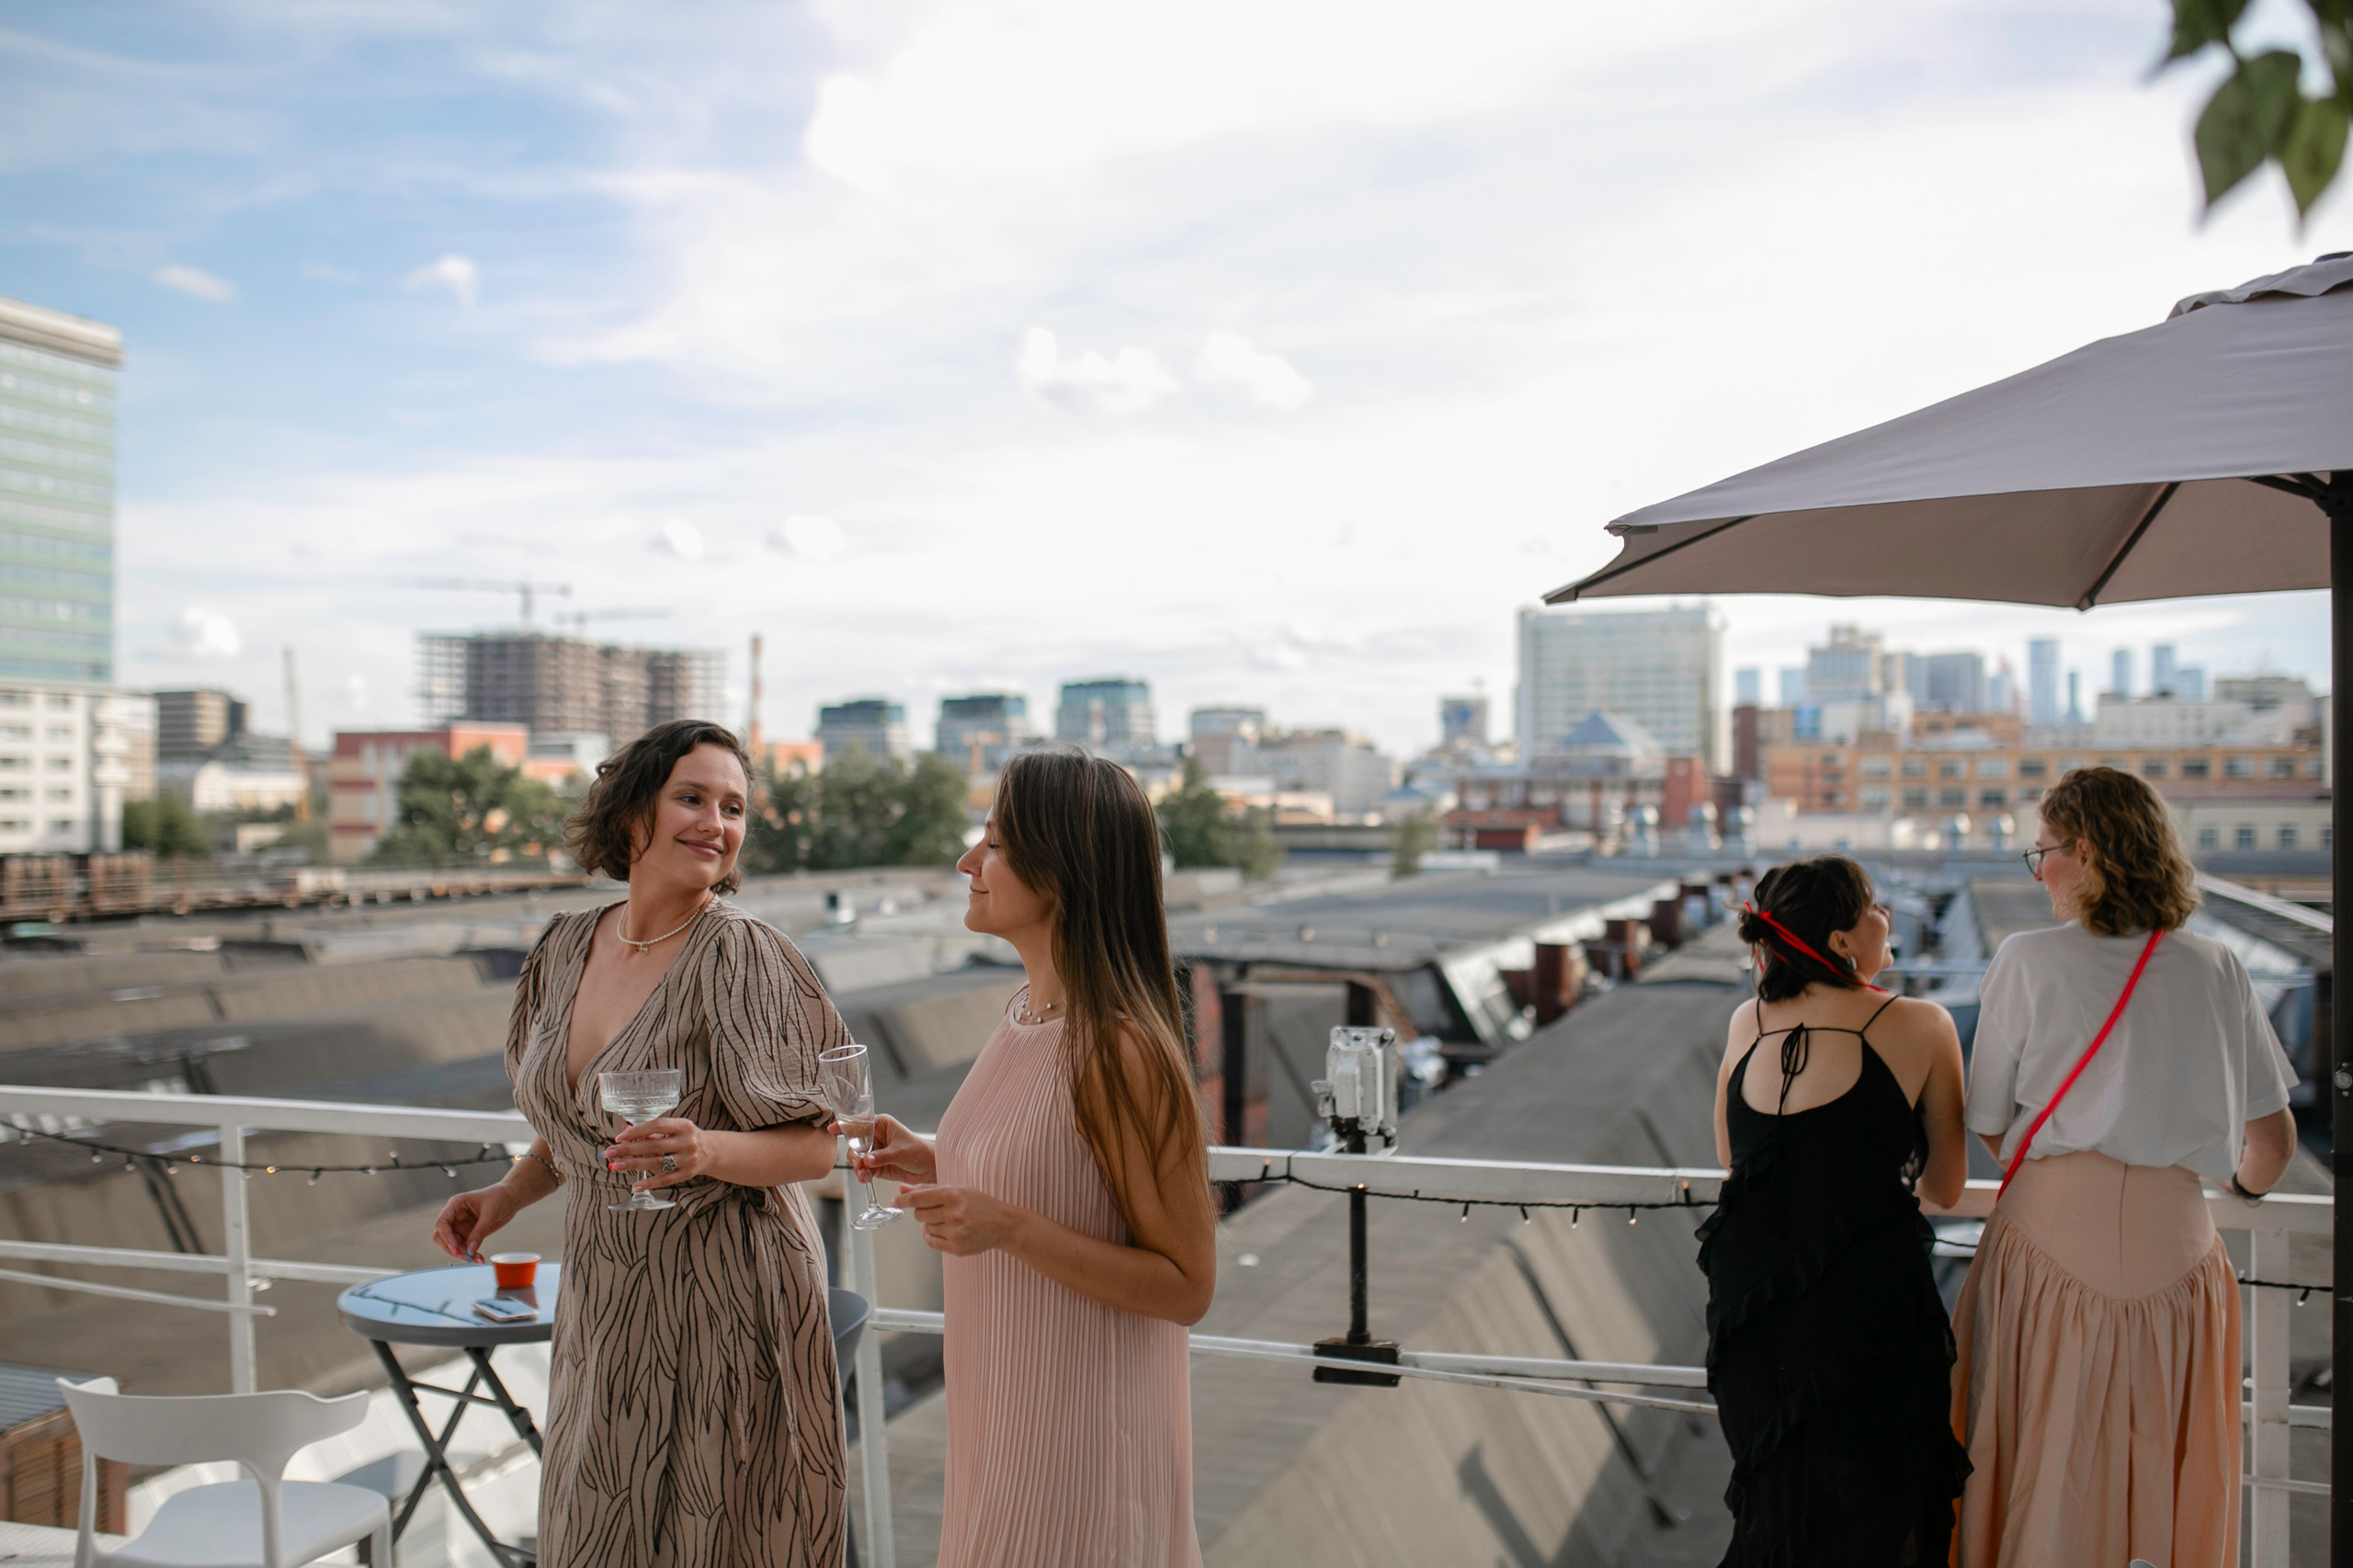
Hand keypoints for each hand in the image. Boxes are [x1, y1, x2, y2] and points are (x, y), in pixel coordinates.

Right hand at [433, 1184, 523, 1261]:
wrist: (510, 1199)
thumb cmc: (499, 1198)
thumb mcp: (490, 1213)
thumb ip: (479, 1232)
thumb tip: (470, 1251)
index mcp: (455, 1205)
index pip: (442, 1223)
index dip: (446, 1237)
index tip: (456, 1250)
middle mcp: (454, 1217)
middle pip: (442, 1237)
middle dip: (453, 1249)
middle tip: (467, 1257)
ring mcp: (460, 1226)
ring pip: (452, 1245)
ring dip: (462, 1254)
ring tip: (477, 1259)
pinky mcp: (468, 1234)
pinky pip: (464, 1248)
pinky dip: (470, 1255)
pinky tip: (479, 1259)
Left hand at [606, 1116, 710, 1193]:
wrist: (711, 1151)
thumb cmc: (686, 1137)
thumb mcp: (674, 1129)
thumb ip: (651, 1131)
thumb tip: (624, 1132)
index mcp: (683, 1126)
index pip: (657, 1126)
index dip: (637, 1131)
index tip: (619, 1138)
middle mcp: (687, 1142)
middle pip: (653, 1146)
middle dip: (628, 1150)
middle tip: (609, 1153)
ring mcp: (687, 1159)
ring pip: (657, 1163)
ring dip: (634, 1165)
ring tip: (615, 1166)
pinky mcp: (686, 1174)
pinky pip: (665, 1180)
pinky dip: (649, 1183)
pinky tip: (635, 1186)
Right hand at [832, 1113, 935, 1185]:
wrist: (929, 1168)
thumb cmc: (919, 1151)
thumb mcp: (900, 1151)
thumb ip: (881, 1156)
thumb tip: (866, 1160)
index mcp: (881, 1124)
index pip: (860, 1122)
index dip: (845, 1125)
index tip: (832, 1129)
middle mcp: (875, 1136)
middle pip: (854, 1143)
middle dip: (853, 1154)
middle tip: (858, 1164)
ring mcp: (875, 1152)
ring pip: (857, 1158)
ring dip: (857, 1167)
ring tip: (863, 1174)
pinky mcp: (876, 1165)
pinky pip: (863, 1169)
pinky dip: (862, 1175)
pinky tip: (865, 1179)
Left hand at [899, 1183, 1018, 1256]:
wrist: (1003, 1224)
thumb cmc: (979, 1204)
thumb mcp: (957, 1189)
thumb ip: (928, 1189)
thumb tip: (901, 1189)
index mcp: (954, 1194)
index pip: (919, 1198)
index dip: (903, 1200)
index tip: (895, 1201)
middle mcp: (954, 1213)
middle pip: (919, 1214)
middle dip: (922, 1212)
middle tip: (936, 1210)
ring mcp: (955, 1232)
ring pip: (925, 1228)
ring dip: (930, 1224)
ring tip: (947, 1220)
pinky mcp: (956, 1247)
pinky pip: (931, 1242)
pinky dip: (932, 1236)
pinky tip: (944, 1230)